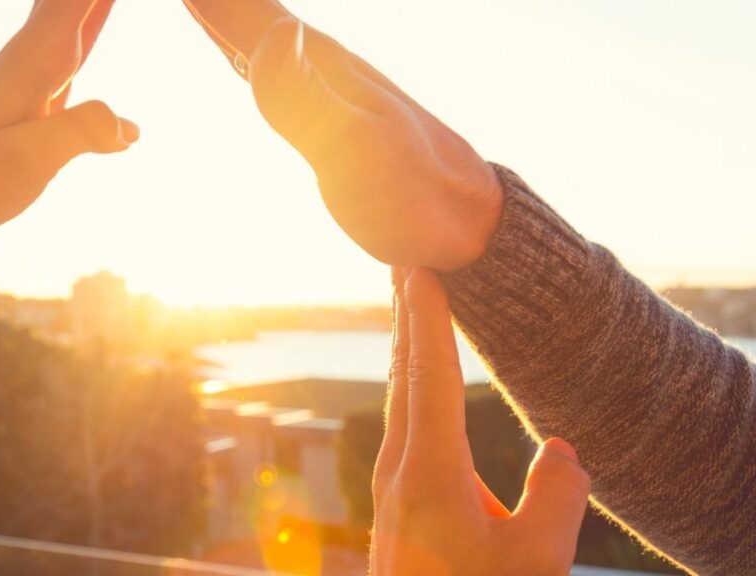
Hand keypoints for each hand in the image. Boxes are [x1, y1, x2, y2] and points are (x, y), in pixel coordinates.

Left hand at [0, 0, 135, 331]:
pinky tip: (106, 14)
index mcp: (32, 62)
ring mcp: (31, 76)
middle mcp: (32, 57)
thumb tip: (128, 126)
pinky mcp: (33, 100)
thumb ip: (79, 131)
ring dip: (94, 1)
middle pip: (74, 1)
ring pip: (74, 12)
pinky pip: (74, 44)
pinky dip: (94, 18)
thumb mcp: (26, 162)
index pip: (76, 1)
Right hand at [182, 1, 501, 270]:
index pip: (243, 8)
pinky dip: (238, 43)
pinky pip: (266, 65)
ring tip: (200, 1)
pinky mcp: (321, 117)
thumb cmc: (416, 196)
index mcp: (317, 62)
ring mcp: (319, 87)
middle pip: (244, 11)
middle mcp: (315, 63)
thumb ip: (310, 98)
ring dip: (223, 11)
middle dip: (212, 2)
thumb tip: (278, 34)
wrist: (466, 225)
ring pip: (253, 32)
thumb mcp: (361, 150)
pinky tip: (236, 46)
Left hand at [371, 268, 589, 575]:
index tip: (420, 268)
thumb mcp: (532, 562)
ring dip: (403, 343)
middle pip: (402, 373)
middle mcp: (399, 467)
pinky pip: (401, 419)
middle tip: (404, 261)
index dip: (426, 319)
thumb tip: (562, 449)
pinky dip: (408, 381)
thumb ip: (555, 499)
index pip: (428, 377)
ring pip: (397, 395)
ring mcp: (390, 482)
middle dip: (405, 314)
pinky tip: (414, 379)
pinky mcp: (395, 497)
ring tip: (407, 302)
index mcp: (428, 473)